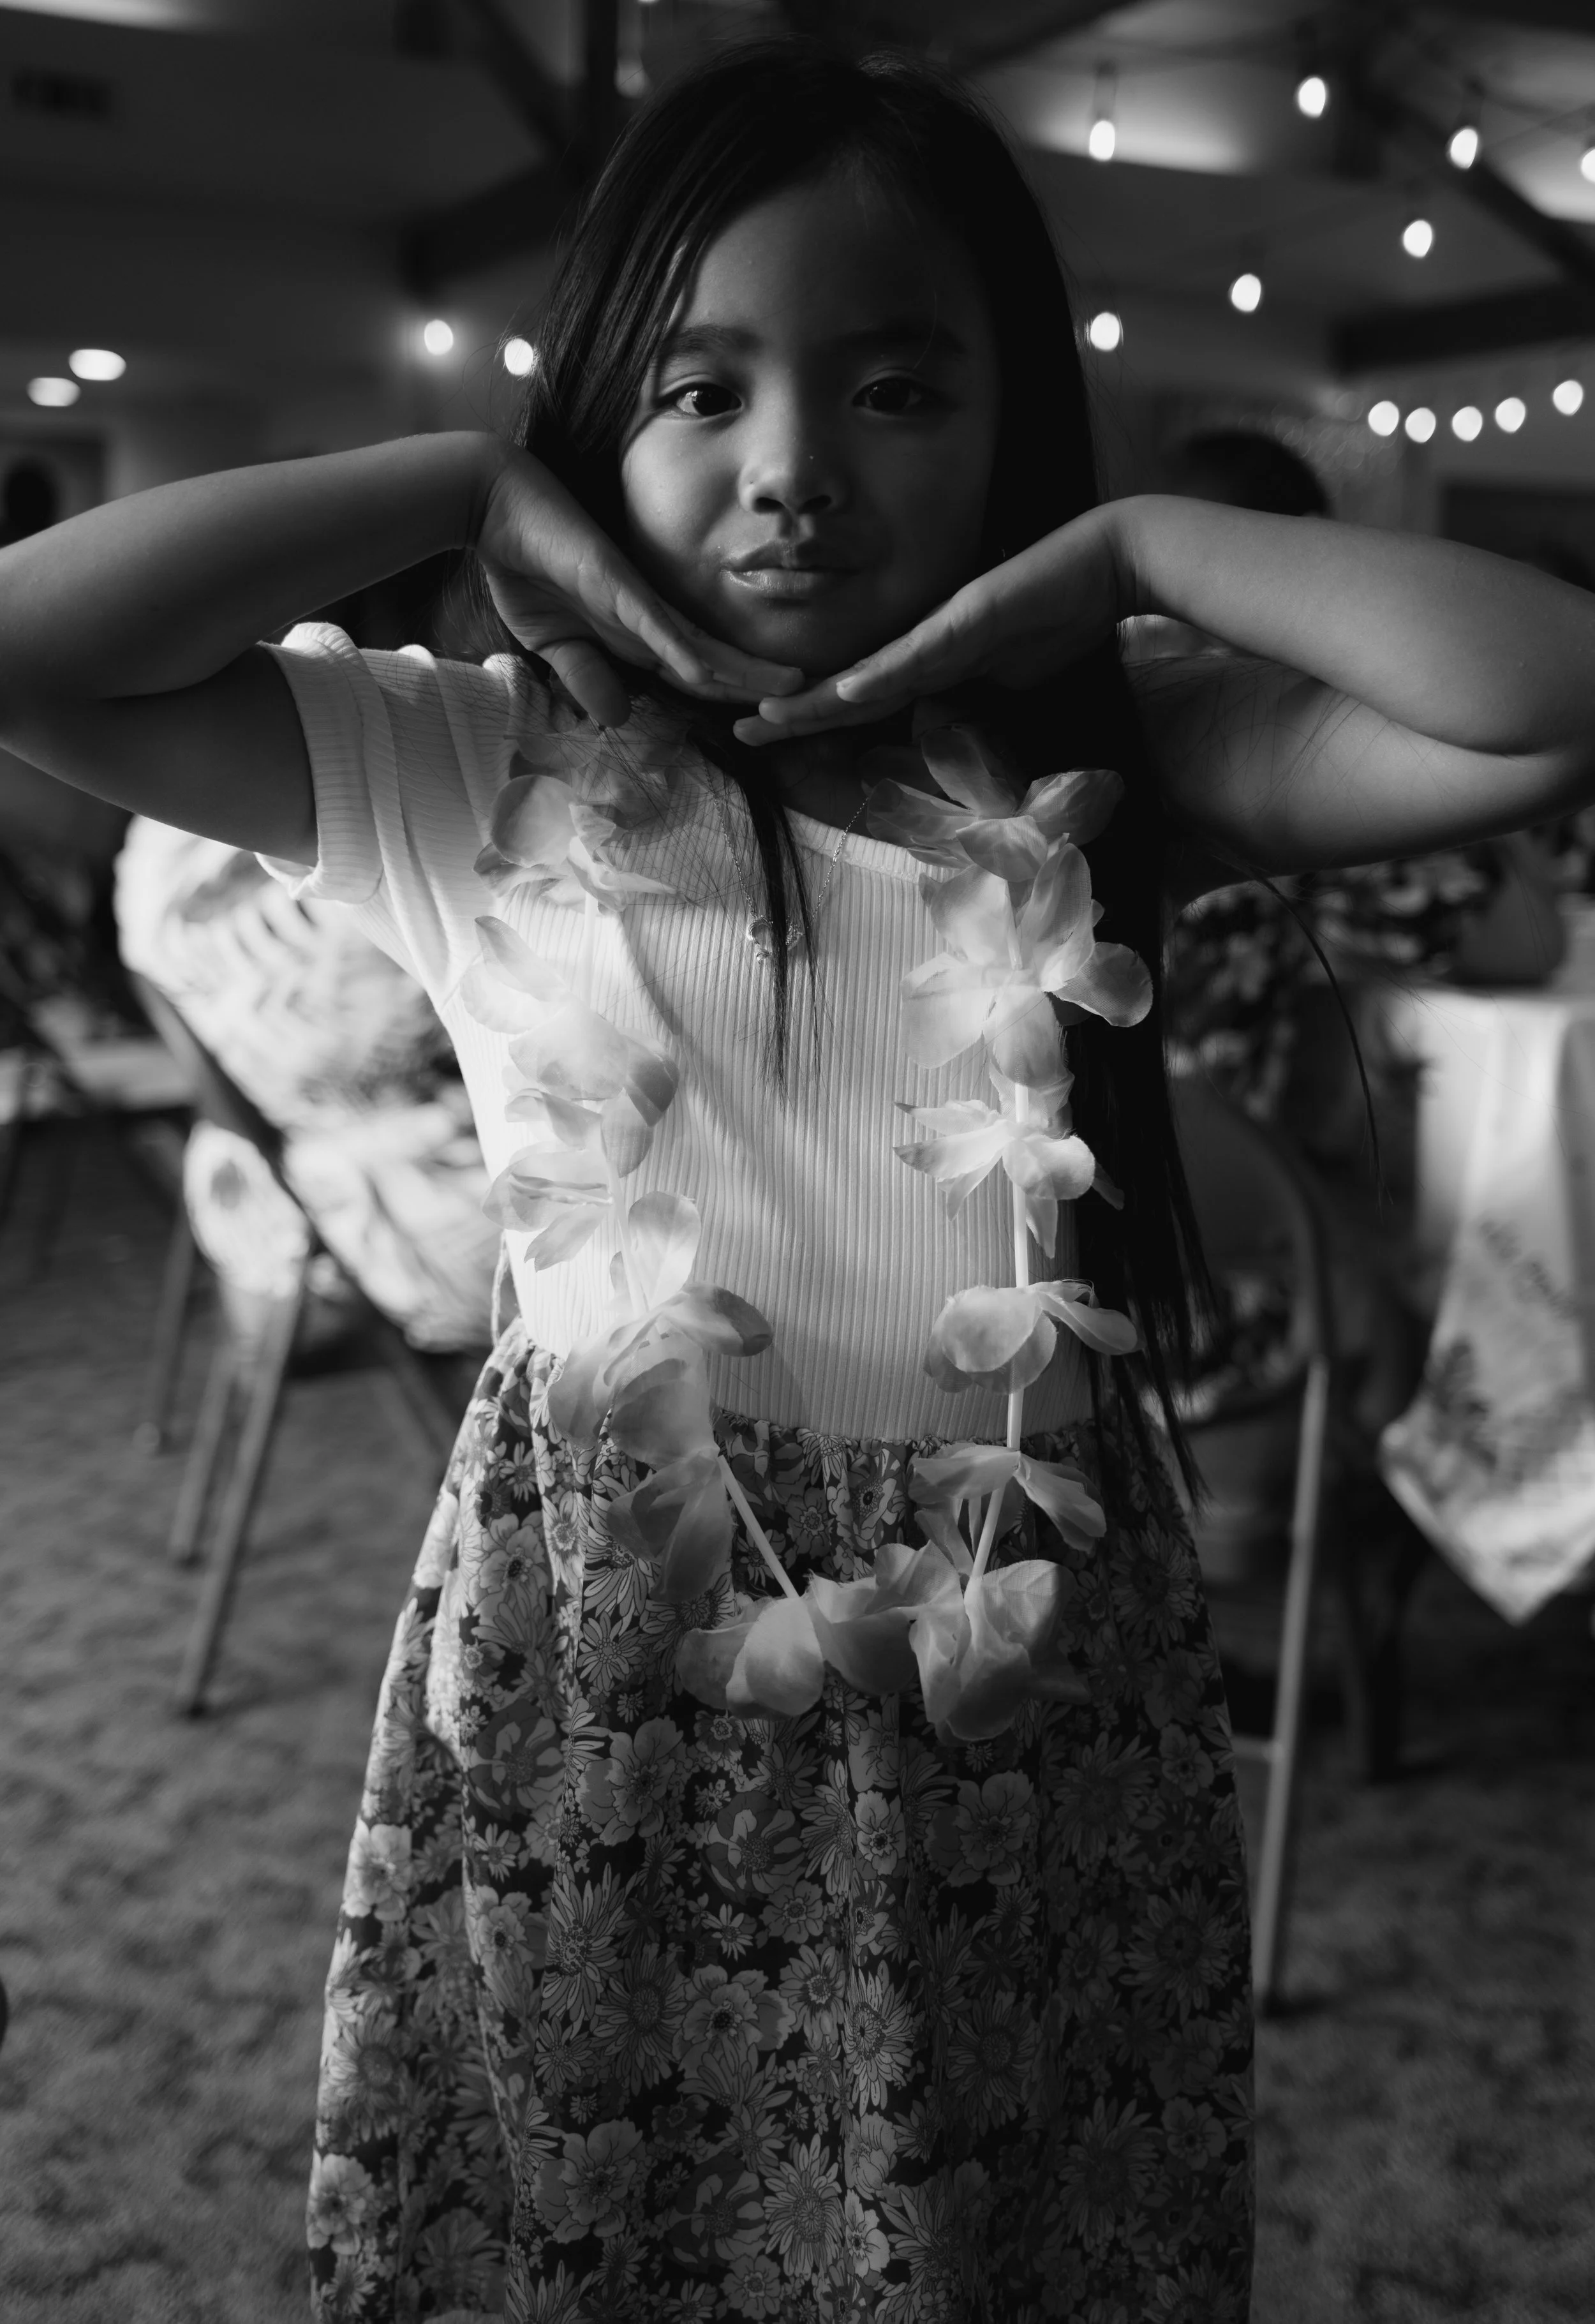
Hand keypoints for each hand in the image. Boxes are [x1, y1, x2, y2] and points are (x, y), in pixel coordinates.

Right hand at [476, 448, 802, 728]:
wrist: (495, 507)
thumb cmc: (526, 565)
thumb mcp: (556, 643)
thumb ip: (588, 677)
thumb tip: (617, 719)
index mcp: (636, 631)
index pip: (693, 672)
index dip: (729, 696)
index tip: (767, 719)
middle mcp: (647, 615)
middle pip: (713, 659)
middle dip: (758, 683)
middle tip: (809, 703)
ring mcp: (634, 597)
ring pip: (698, 644)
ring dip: (742, 670)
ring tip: (790, 687)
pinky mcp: (613, 581)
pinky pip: (653, 623)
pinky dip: (679, 650)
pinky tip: (707, 674)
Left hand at [730, 507, 1125, 745]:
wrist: (1105, 564)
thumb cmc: (1061, 613)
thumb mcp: (1008, 675)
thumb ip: (973, 694)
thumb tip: (953, 722)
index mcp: (931, 661)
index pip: (864, 700)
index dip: (818, 720)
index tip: (775, 737)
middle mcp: (925, 644)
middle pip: (849, 689)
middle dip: (794, 713)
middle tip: (739, 731)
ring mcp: (944, 630)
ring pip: (870, 674)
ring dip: (818, 699)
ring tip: (767, 717)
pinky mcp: (970, 618)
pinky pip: (920, 654)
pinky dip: (884, 676)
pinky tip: (847, 692)